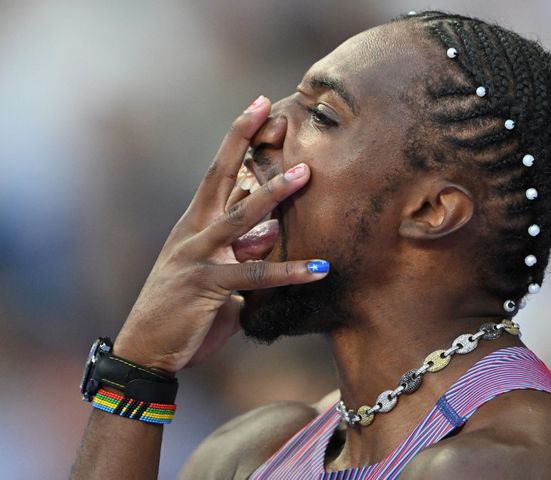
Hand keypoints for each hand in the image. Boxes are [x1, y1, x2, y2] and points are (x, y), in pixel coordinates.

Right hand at [113, 96, 326, 373]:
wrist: (147, 348)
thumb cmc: (183, 308)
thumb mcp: (217, 273)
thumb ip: (244, 251)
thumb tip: (271, 231)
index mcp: (195, 224)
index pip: (218, 172)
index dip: (237, 139)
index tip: (257, 106)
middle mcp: (194, 231)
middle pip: (219, 175)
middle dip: (242, 139)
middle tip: (267, 106)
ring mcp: (198, 255)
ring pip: (239, 217)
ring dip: (272, 193)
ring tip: (304, 173)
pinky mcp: (206, 285)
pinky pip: (255, 275)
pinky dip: (290, 271)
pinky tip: (320, 268)